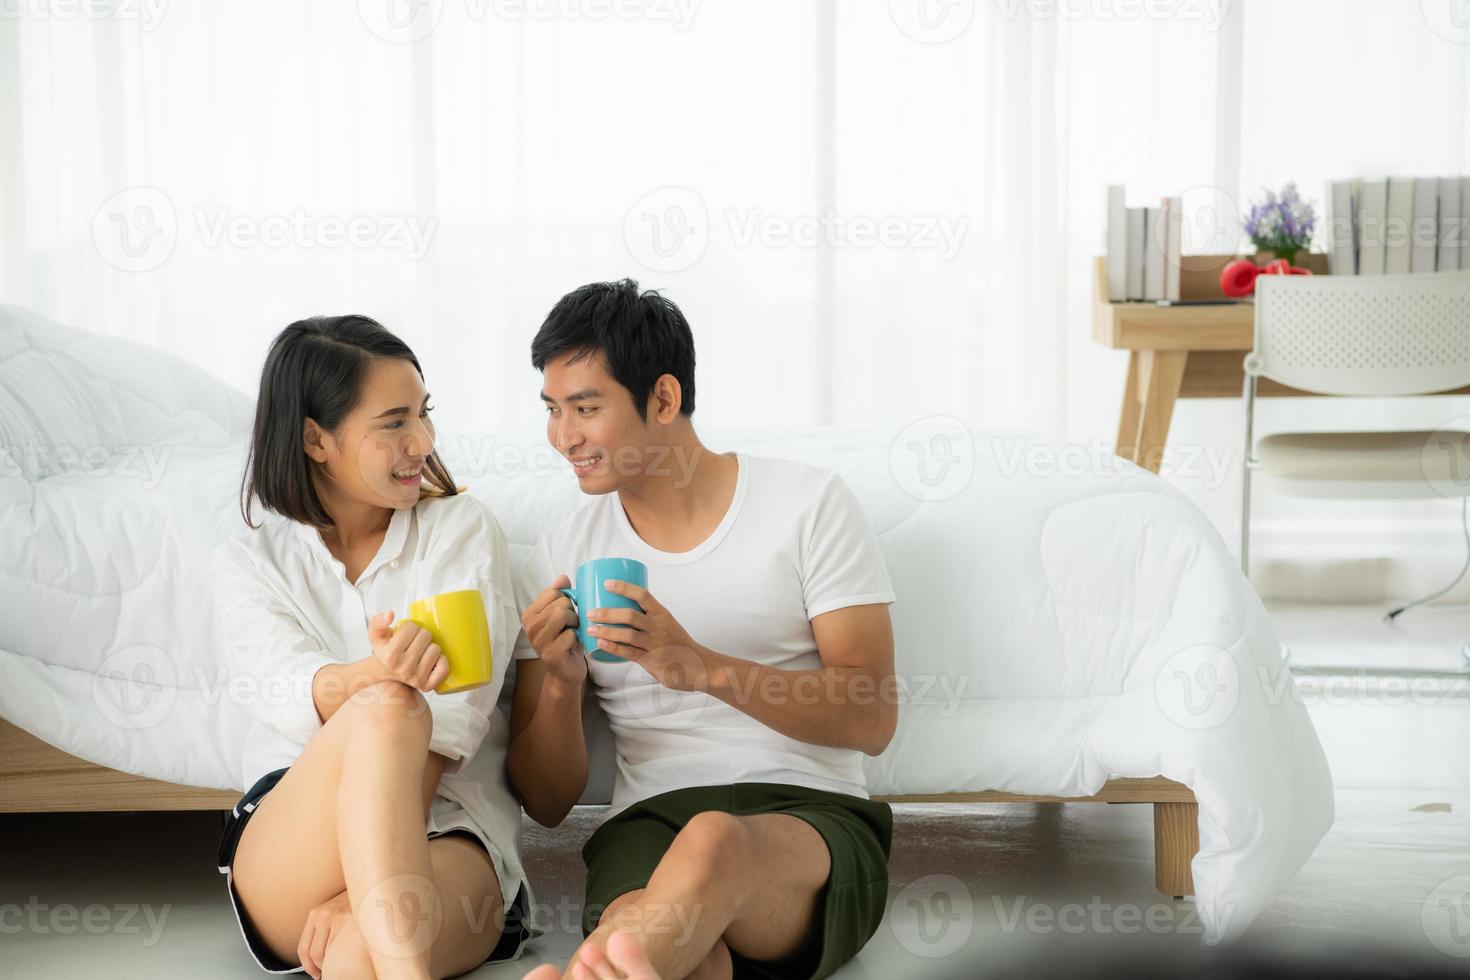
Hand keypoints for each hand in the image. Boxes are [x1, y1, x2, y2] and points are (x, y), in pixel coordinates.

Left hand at [297, 889, 351, 978]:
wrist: (370, 884)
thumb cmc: (354, 901)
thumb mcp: (334, 911)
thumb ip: (325, 928)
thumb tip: (317, 957)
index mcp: (316, 914)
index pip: (303, 949)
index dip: (309, 966)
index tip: (315, 973)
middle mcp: (325, 914)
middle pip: (317, 954)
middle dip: (323, 967)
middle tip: (330, 972)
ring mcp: (340, 917)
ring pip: (331, 954)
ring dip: (336, 963)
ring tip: (344, 964)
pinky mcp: (354, 920)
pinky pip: (345, 948)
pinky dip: (346, 957)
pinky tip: (351, 957)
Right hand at [366, 610, 448, 691]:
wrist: (387, 674)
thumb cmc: (385, 652)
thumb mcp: (376, 636)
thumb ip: (378, 622)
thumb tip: (390, 615)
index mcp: (390, 656)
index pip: (411, 628)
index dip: (409, 627)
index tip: (405, 634)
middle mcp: (404, 668)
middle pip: (426, 636)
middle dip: (421, 635)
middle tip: (414, 642)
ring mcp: (416, 678)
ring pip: (436, 649)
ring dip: (430, 647)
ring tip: (421, 651)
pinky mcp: (428, 685)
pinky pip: (444, 668)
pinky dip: (441, 661)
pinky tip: (431, 660)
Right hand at [521, 575, 588, 687]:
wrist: (566, 670)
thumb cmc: (565, 639)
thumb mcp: (561, 614)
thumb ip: (560, 594)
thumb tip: (563, 577)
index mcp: (529, 614)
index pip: (553, 592)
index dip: (566, 599)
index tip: (566, 612)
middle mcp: (530, 626)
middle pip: (561, 603)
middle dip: (573, 612)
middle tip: (572, 625)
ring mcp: (538, 641)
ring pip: (564, 615)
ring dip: (575, 623)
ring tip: (573, 632)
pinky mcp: (550, 654)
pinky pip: (570, 634)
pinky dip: (577, 638)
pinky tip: (572, 645)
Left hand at [587, 581, 709, 691]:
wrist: (698, 665)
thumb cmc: (678, 643)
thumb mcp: (667, 624)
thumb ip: (648, 620)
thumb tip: (621, 612)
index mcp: (662, 613)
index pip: (642, 595)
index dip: (623, 587)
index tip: (607, 583)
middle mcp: (659, 626)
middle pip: (630, 615)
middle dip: (607, 613)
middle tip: (590, 612)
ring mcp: (655, 643)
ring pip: (627, 634)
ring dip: (606, 630)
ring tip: (590, 628)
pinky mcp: (651, 660)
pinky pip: (628, 653)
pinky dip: (613, 647)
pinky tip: (600, 643)